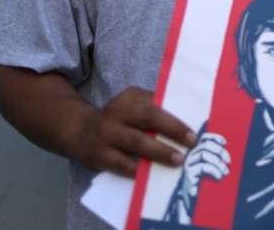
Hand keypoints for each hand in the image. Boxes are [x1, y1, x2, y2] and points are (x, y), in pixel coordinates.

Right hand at [70, 86, 197, 176]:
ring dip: (159, 152)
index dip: (174, 118)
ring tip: (178, 160)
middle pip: (147, 118)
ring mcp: (106, 134)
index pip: (155, 104)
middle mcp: (116, 113)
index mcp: (129, 98)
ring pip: (136, 142)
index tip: (193, 130)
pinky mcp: (100, 156)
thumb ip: (155, 110)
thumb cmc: (119, 121)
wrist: (80, 132)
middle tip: (191, 142)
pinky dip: (140, 170)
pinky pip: (123, 164)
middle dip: (172, 129)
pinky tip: (154, 175)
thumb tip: (189, 122)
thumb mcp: (132, 106)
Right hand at [182, 133, 230, 202]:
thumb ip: (217, 159)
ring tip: (225, 172)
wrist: (193, 201)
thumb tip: (228, 153)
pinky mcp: (188, 174)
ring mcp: (188, 164)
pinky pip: (202, 166)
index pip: (204, 138)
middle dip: (220, 150)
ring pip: (204, 154)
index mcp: (197, 152)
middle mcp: (191, 155)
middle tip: (228, 161)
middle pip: (205, 144)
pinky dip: (214, 170)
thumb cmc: (205, 184)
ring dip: (218, 162)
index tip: (225, 143)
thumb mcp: (212, 168)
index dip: (214, 137)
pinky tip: (219, 177)